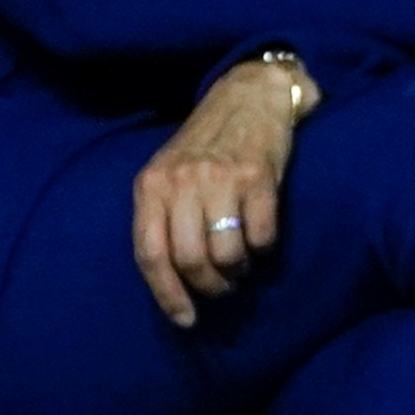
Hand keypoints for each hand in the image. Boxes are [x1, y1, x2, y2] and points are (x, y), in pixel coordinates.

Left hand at [133, 60, 304, 327]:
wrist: (248, 95)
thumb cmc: (205, 144)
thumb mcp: (169, 173)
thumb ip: (163, 215)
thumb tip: (172, 277)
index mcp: (151, 185)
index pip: (151, 254)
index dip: (167, 294)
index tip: (185, 319)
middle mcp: (182, 182)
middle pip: (191, 260)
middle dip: (209, 286)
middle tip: (222, 288)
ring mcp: (221, 178)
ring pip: (227, 253)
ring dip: (237, 271)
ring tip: (241, 265)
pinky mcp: (260, 175)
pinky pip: (261, 235)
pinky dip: (262, 249)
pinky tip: (261, 241)